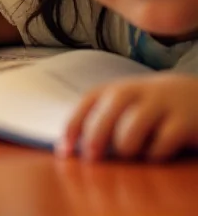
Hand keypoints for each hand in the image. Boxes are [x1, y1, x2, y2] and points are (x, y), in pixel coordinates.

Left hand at [59, 74, 197, 160]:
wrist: (197, 95)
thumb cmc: (152, 107)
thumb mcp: (127, 104)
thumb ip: (104, 118)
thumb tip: (74, 147)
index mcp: (118, 89)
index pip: (89, 102)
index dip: (74, 125)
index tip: (64, 150)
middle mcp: (137, 92)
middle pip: (110, 110)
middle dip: (96, 136)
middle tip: (91, 158)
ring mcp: (162, 104)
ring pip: (135, 126)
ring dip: (126, 145)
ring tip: (129, 153)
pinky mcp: (185, 121)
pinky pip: (164, 141)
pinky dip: (155, 152)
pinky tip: (156, 154)